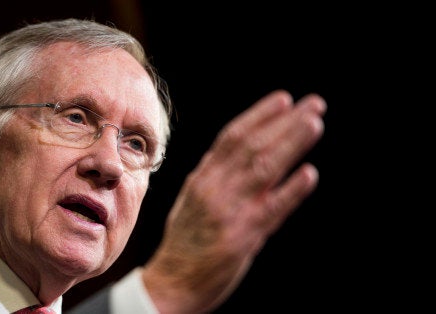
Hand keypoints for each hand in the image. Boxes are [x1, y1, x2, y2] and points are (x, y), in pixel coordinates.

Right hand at [142, 90, 325, 312]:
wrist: (172, 282)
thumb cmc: (186, 242)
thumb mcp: (193, 201)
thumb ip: (216, 177)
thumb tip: (242, 154)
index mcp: (202, 178)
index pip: (232, 137)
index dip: (260, 115)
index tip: (284, 99)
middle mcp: (214, 188)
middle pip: (252, 146)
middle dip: (285, 122)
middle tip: (314, 104)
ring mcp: (228, 211)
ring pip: (263, 168)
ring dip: (291, 143)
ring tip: (315, 124)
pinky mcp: (242, 238)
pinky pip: (271, 210)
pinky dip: (291, 191)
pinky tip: (309, 174)